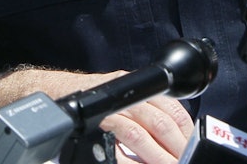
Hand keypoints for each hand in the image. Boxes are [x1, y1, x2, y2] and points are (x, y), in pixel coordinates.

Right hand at [41, 71, 194, 163]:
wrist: (55, 92)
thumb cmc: (91, 102)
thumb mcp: (124, 106)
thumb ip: (144, 122)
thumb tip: (168, 149)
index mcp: (140, 89)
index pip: (173, 108)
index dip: (185, 131)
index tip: (191, 149)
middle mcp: (128, 92)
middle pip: (160, 120)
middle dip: (175, 147)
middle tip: (182, 161)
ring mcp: (111, 102)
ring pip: (140, 130)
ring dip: (156, 155)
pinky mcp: (94, 114)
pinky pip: (116, 135)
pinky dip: (128, 156)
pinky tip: (133, 163)